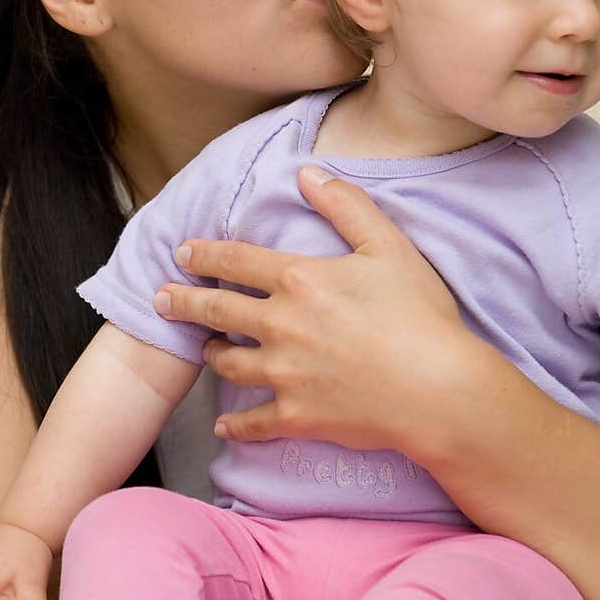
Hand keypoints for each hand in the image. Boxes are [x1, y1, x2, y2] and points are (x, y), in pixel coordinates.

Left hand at [155, 166, 465, 452]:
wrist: (439, 390)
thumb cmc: (421, 316)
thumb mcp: (389, 246)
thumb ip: (346, 206)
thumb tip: (308, 174)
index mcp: (300, 280)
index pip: (235, 262)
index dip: (204, 256)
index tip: (182, 254)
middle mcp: (280, 325)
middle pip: (215, 312)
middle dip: (182, 303)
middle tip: (160, 300)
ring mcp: (284, 374)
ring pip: (227, 364)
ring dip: (211, 354)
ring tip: (204, 349)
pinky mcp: (295, 416)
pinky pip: (252, 422)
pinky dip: (234, 425)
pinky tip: (223, 426)